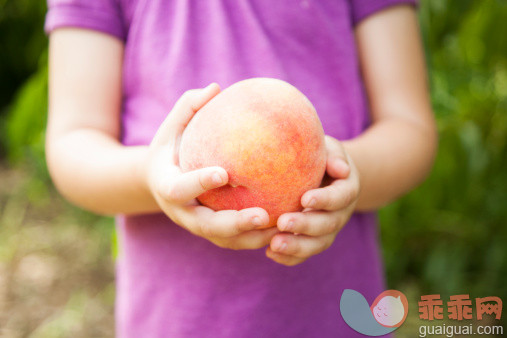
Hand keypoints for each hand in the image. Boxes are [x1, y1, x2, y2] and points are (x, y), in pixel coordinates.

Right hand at [145, 83, 278, 249]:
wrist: (159, 181)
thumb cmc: (170, 147)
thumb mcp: (172, 126)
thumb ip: (189, 108)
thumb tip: (216, 88)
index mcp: (166, 186)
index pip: (179, 189)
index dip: (199, 183)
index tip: (224, 174)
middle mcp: (181, 213)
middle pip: (206, 226)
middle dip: (234, 224)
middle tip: (262, 215)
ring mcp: (197, 226)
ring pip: (225, 240)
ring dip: (252, 238)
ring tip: (282, 227)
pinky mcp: (212, 233)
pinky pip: (236, 239)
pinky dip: (258, 237)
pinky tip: (285, 226)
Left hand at [266, 136, 359, 265]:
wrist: (324, 175)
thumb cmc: (321, 157)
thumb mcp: (329, 149)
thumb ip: (334, 154)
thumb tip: (340, 168)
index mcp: (346, 190)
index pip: (340, 197)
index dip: (324, 200)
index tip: (305, 198)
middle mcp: (340, 214)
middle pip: (328, 225)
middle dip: (306, 226)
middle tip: (282, 223)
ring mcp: (327, 230)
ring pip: (318, 244)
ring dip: (297, 246)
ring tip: (273, 245)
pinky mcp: (313, 241)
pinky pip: (304, 254)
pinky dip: (289, 257)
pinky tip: (269, 253)